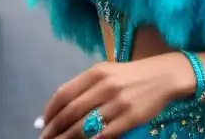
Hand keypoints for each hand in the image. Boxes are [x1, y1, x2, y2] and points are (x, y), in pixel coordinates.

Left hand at [39, 56, 194, 138]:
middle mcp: (105, 86)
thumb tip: (60, 108)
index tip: (41, 123)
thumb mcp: (106, 73)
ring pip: (86, 125)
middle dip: (55, 128)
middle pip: (71, 111)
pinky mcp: (131, 117)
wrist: (163, 76)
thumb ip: (85, 87)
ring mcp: (118, 102)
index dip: (50, 110)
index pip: (65, 93)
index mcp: (96, 72)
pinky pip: (105, 133)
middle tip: (45, 138)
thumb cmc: (130, 75)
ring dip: (68, 138)